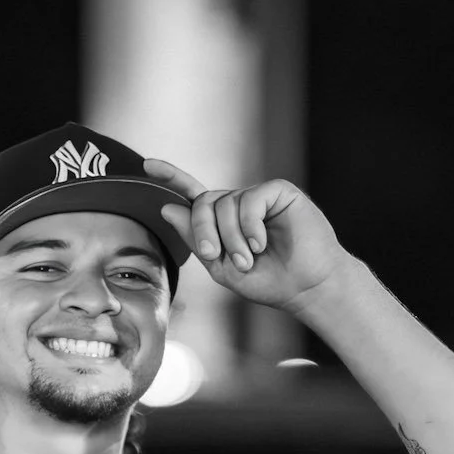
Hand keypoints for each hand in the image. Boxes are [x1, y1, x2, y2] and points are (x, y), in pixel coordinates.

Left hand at [142, 160, 351, 312]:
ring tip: (250, 258)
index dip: (172, 178)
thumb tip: (168, 208)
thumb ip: (197, 240)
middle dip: (203, 230)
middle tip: (216, 256)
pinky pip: (250, 200)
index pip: (194, 195)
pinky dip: (250, 226)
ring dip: (232, 238)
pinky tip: (260, 243)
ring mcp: (258, 196)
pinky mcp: (279, 191)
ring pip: (225, 204)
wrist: (305, 288)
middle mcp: (239, 204)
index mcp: (223, 222)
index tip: (147, 165)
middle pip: (202, 202)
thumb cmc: (268, 281)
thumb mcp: (223, 267)